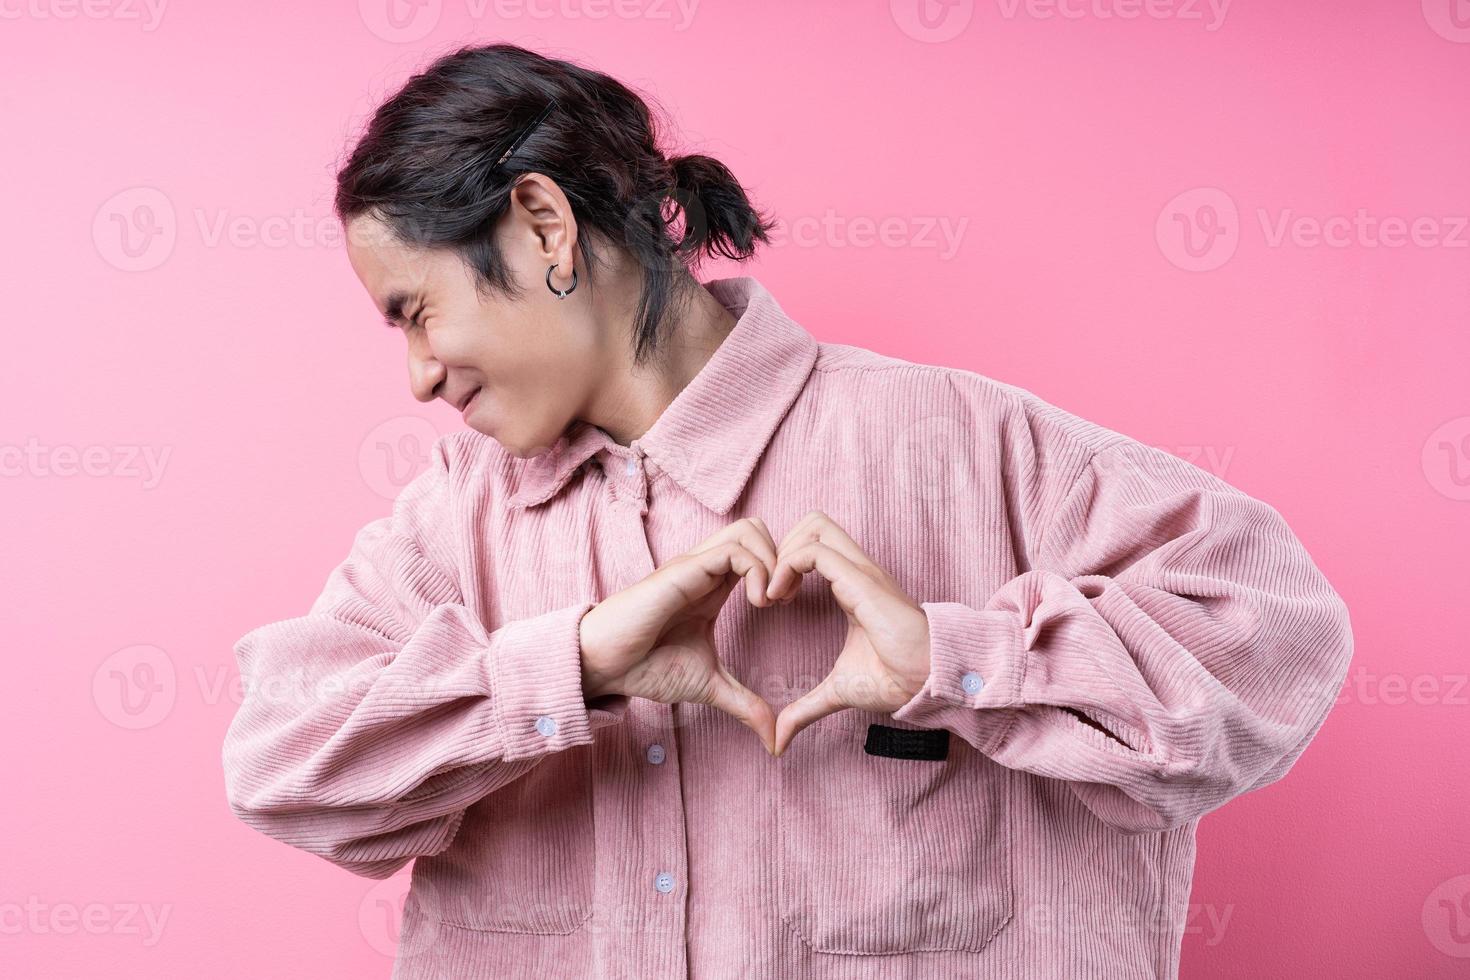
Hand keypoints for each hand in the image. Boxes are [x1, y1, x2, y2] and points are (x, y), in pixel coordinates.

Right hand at [578, 517, 780, 753]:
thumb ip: (743, 704)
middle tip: (784, 599)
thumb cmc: (646, 667)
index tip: (786, 606)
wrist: (605, 666)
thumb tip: (773, 739)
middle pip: (757, 529)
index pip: (758, 553)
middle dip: (784, 557)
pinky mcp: (685, 571)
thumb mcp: (708, 686)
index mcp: (714, 587)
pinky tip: (758, 603)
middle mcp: (707, 569)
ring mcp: (696, 566)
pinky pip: (733, 550)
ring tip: (771, 601)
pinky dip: (758, 570)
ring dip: (772, 561)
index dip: (782, 572)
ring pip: (749, 529)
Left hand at [764, 510, 932, 755]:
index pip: (814, 546)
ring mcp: (859, 570)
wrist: (927, 681)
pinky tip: (779, 599)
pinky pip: (814, 551)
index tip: (771, 601)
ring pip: (814, 525)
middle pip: (813, 522)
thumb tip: (779, 740)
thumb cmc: (894, 680)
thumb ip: (806, 708)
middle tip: (770, 589)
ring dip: (783, 553)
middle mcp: (855, 570)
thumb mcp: (838, 691)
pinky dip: (788, 566)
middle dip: (781, 547)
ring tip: (774, 594)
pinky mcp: (861, 579)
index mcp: (851, 586)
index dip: (785, 564)